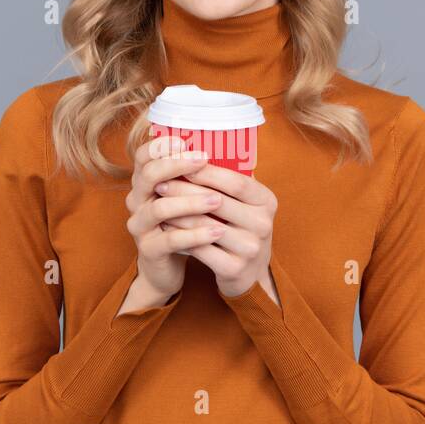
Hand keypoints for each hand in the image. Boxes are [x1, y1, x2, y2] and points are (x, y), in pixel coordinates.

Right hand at [123, 136, 227, 303]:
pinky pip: (171, 239)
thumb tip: (231, 151)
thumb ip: (197, 178)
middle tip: (204, 160)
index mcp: (145, 183)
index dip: (161, 146)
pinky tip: (217, 231)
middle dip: (177, 165)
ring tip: (218, 201)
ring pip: (160, 208)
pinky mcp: (150, 249)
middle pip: (149, 175)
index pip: (144, 156)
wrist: (166, 268)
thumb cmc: (182, 226)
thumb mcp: (186, 198)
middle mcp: (137, 200)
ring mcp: (140, 226)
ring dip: (191, 202)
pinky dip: (196, 234)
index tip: (185, 141)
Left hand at [153, 163, 278, 301]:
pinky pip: (200, 249)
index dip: (207, 172)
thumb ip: (229, 182)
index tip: (181, 162)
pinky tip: (165, 227)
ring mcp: (250, 248)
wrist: (249, 275)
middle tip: (160, 183)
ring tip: (157, 204)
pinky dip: (180, 236)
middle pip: (217, 202)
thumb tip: (195, 149)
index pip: (236, 182)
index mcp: (267, 201)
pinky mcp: (234, 269)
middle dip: (185, 191)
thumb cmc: (240, 229)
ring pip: (204, 226)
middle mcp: (263, 224)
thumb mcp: (246, 205)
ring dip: (177, 213)